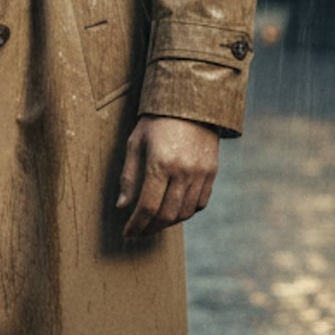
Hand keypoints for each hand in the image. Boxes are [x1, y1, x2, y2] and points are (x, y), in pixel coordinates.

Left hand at [116, 116, 219, 239]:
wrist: (191, 101)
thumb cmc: (156, 120)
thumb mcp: (136, 142)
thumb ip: (129, 176)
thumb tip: (122, 206)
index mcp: (160, 163)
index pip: (147, 206)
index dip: (136, 224)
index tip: (127, 233)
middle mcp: (183, 171)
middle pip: (166, 214)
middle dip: (150, 228)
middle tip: (139, 232)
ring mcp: (200, 172)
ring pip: (184, 212)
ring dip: (167, 223)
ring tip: (154, 223)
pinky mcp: (212, 172)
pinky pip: (200, 203)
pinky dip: (186, 212)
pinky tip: (174, 210)